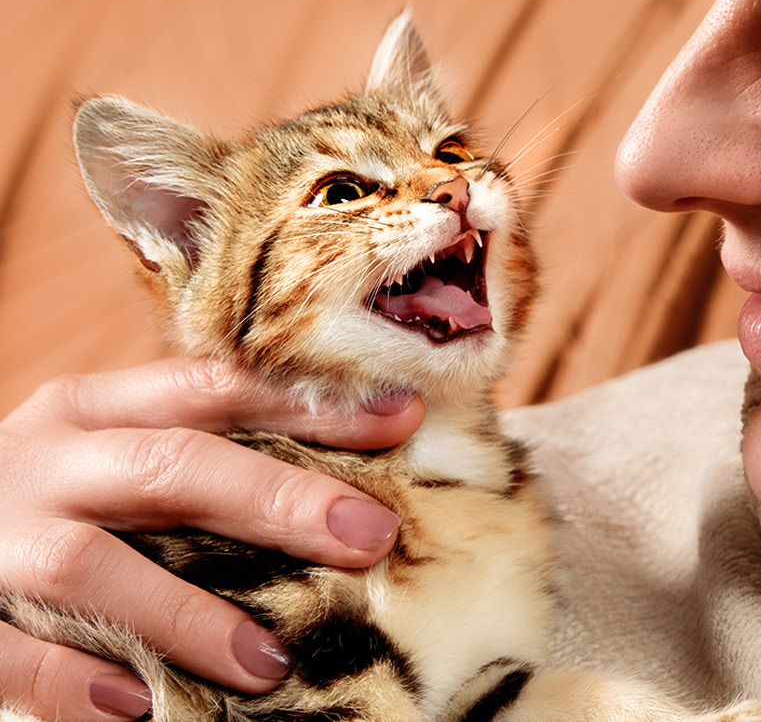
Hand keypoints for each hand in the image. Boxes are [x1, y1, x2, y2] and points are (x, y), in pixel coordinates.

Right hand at [0, 358, 423, 721]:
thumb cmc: (51, 496)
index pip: (215, 392)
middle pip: (171, 465)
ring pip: (92, 566)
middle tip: (367, 537)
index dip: (308, 405)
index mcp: (96, 409)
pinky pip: (16, 653)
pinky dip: (77, 682)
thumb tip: (333, 493)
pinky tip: (139, 705)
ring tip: (266, 662)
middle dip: (274, 498)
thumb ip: (198, 465)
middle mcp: (52, 459)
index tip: (399, 419)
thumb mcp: (113, 455)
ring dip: (186, 614)